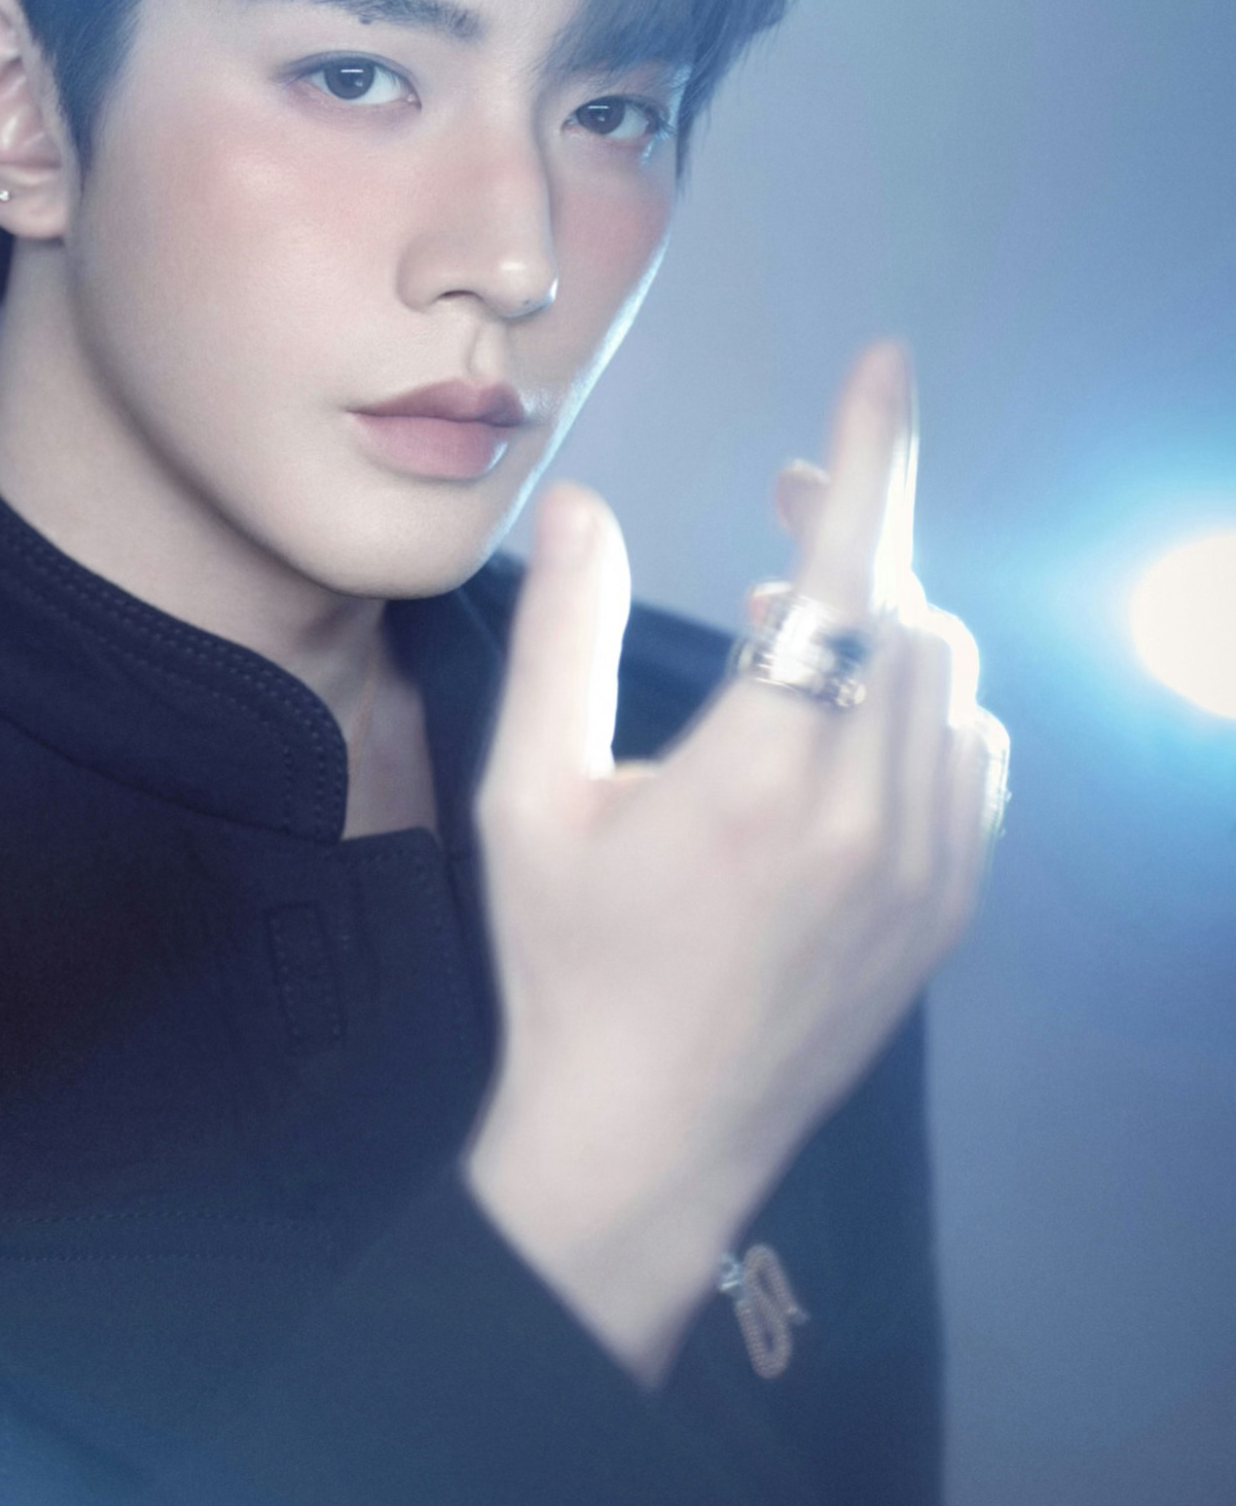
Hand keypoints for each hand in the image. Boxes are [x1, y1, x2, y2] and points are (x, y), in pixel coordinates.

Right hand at [465, 343, 1007, 1384]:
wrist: (648, 1143)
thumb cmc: (569, 967)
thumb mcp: (528, 803)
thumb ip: (561, 640)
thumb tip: (580, 504)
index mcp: (758, 780)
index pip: (847, 574)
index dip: (867, 457)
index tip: (882, 363)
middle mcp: (868, 817)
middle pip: (910, 613)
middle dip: (859, 531)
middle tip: (783, 501)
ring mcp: (927, 869)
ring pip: (955, 682)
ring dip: (893, 618)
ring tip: (802, 616)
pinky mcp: (948, 910)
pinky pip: (977, 758)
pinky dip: (933, 703)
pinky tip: (862, 716)